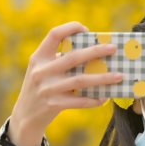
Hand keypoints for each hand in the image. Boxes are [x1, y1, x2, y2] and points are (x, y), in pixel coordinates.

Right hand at [5, 21, 123, 145]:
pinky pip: (79, 101)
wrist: (25, 116)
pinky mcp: (53, 104)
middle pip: (73, 57)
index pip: (53, 35)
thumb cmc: (42, 88)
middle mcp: (41, 71)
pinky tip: (105, 97)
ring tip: (119, 76)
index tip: (86, 29)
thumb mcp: (43, 71)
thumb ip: (60, 61)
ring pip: (80, 80)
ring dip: (102, 78)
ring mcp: (47, 88)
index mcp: (38, 58)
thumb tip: (95, 55)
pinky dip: (94, 99)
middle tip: (113, 49)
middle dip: (96, 51)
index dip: (70, 28)